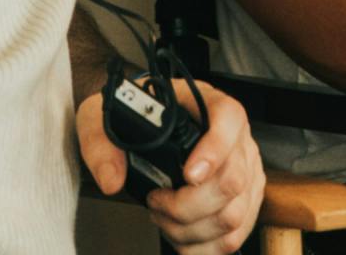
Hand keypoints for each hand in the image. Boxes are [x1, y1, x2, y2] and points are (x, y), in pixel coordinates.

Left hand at [75, 79, 264, 251]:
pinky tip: (181, 234)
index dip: (214, 150)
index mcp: (208, 105)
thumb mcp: (106, 118)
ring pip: (232, 215)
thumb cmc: (136, 120)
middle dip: (186, 206)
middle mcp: (235, 136)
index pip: (228, 118)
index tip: (188, 174)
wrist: (145, 124)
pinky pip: (233, 237)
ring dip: (190, 230)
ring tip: (164, 217)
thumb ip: (101, 144)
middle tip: (157, 200)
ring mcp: (244, 170)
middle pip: (231, 180)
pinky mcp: (244, 200)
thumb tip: (112, 179)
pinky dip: (202, 247)